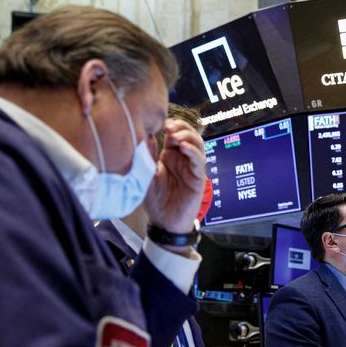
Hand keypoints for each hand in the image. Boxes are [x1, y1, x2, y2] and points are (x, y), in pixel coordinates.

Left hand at [143, 119, 205, 233]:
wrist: (164, 222)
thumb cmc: (156, 201)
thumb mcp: (146, 175)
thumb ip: (148, 156)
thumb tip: (146, 136)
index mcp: (170, 155)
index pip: (175, 133)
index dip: (172, 125)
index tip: (162, 124)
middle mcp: (183, 159)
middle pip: (189, 134)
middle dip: (181, 127)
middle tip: (169, 128)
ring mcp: (191, 168)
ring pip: (197, 144)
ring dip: (188, 136)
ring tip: (176, 137)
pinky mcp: (198, 178)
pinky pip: (199, 161)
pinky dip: (193, 151)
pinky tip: (184, 148)